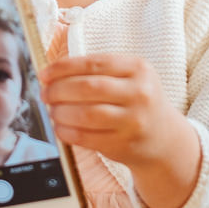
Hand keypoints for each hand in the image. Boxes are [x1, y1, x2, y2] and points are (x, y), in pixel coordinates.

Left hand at [40, 54, 200, 207]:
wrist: (163, 137)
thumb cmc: (136, 101)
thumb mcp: (129, 76)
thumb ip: (97, 71)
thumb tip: (53, 72)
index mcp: (139, 68)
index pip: (93, 63)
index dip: (63, 68)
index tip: (45, 73)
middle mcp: (140, 93)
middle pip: (88, 88)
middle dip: (58, 90)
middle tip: (45, 93)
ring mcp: (133, 121)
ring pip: (86, 114)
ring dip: (61, 112)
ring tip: (52, 110)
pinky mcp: (124, 144)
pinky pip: (87, 137)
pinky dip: (67, 132)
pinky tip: (60, 127)